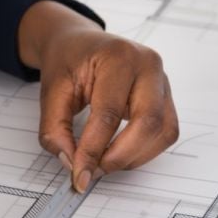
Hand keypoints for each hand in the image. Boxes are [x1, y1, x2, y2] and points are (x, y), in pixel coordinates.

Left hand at [18, 1, 178, 191]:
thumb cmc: (68, 61)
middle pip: (148, 123)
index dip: (93, 151)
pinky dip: (144, 150)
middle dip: (119, 157)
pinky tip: (119, 151)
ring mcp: (162, 80)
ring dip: (134, 156)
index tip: (79, 175)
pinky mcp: (166, 96)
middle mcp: (148, 65)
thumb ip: (55, 131)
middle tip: (93, 171)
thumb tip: (72, 164)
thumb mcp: (51, 92)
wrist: (79, 42)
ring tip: (104, 161)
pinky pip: (165, 132)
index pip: (109, 114)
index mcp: (118, 57)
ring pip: (163, 132)